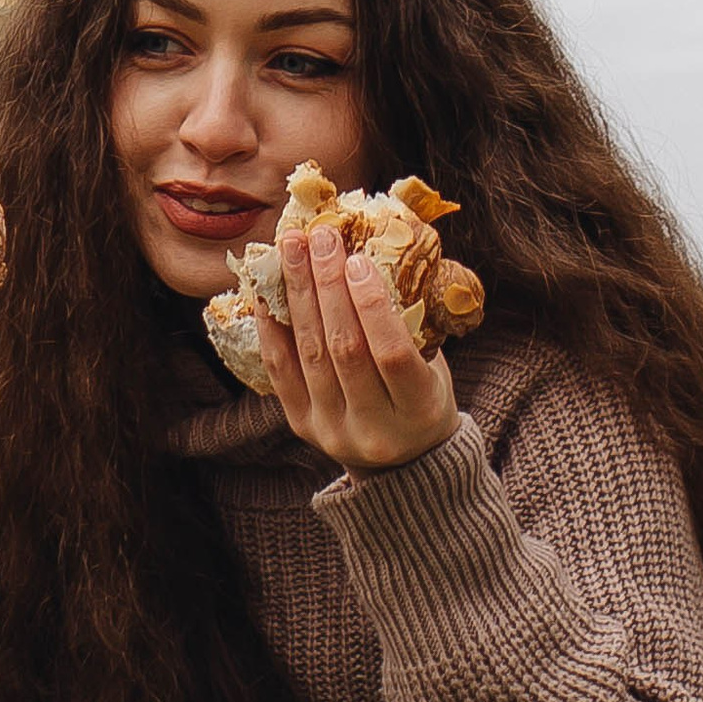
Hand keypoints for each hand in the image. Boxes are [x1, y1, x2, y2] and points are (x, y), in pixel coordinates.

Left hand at [253, 223, 458, 472]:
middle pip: (344, 349)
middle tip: (320, 237)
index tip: (358, 259)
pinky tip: (267, 291)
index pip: (392, 355)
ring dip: (299, 295)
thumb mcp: (435, 365)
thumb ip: (413, 321)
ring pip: (310, 355)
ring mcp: (333, 430)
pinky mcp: (303, 426)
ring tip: (293, 249)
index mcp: (420, 411)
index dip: (372, 306)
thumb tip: (384, 248)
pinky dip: (272, 328)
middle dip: (329, 286)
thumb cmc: (425, 397)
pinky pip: (280, 371)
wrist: (404, 464)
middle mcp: (374, 428)